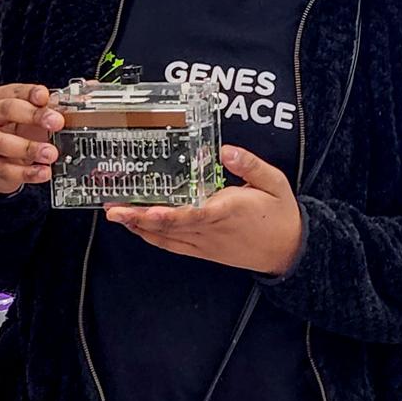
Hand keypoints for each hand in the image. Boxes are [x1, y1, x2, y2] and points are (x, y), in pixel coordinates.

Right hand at [0, 84, 62, 194]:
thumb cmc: (14, 131)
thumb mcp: (29, 117)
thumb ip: (45, 110)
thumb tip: (68, 110)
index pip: (14, 91)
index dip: (31, 93)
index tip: (46, 97)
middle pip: (6, 110)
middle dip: (33, 115)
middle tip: (56, 122)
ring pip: (1, 142)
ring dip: (29, 148)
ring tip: (51, 153)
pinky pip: (6, 170)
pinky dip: (27, 172)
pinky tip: (43, 172)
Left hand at [106, 146, 303, 276]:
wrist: (288, 251)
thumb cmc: (281, 214)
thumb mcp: (275, 182)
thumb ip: (250, 165)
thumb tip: (226, 150)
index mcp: (229, 211)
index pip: (195, 214)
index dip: (169, 214)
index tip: (149, 210)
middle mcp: (212, 230)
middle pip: (170, 227)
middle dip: (140, 218)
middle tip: (114, 209)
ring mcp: (205, 243)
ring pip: (167, 238)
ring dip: (140, 228)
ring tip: (117, 215)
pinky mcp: (203, 250)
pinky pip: (173, 245)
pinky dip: (153, 237)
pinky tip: (138, 228)